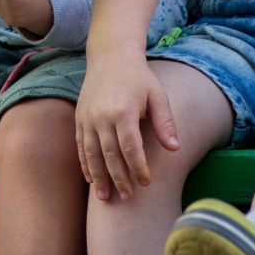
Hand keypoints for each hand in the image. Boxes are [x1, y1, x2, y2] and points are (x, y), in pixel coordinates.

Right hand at [74, 53, 178, 200]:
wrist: (110, 56)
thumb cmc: (139, 78)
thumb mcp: (157, 95)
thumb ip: (165, 122)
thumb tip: (175, 148)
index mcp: (123, 111)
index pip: (130, 148)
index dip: (138, 168)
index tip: (147, 183)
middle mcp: (101, 116)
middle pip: (110, 155)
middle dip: (119, 179)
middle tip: (127, 198)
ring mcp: (87, 118)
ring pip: (91, 154)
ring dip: (98, 177)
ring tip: (105, 197)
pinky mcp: (79, 118)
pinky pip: (80, 146)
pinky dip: (85, 164)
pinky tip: (91, 179)